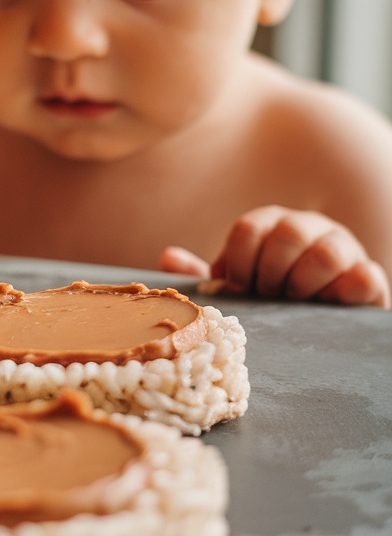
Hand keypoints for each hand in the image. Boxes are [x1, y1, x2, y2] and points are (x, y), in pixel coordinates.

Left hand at [159, 205, 390, 307]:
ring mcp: (341, 248)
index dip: (238, 262)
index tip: (239, 288)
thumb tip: (167, 258)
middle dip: (270, 272)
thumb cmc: (272, 292)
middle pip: (288, 234)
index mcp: (270, 225)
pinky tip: (328, 306)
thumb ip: (208, 276)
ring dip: (304, 283)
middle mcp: (307, 228)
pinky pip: (365, 277)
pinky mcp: (367, 277)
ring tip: (294, 302)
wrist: (322, 310)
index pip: (249, 228)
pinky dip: (345, 292)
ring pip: (327, 252)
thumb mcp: (240, 284)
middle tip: (267, 296)